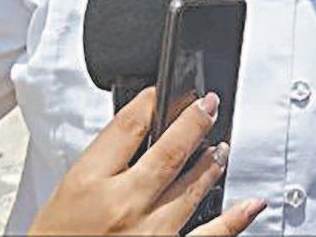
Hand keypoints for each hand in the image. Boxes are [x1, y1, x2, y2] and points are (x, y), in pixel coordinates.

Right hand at [29, 88, 265, 236]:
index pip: (127, 127)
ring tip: (221, 145)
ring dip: (212, 161)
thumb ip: (99, 165)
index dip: (149, 102)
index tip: (160, 93)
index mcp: (90, 184)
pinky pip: (209, 236)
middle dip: (195, 121)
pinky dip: (235, 219)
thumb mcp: (63, 195)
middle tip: (209, 103)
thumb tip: (129, 137)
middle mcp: (123, 206)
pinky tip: (252, 204)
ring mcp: (149, 233)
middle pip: (169, 149)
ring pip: (192, 187)